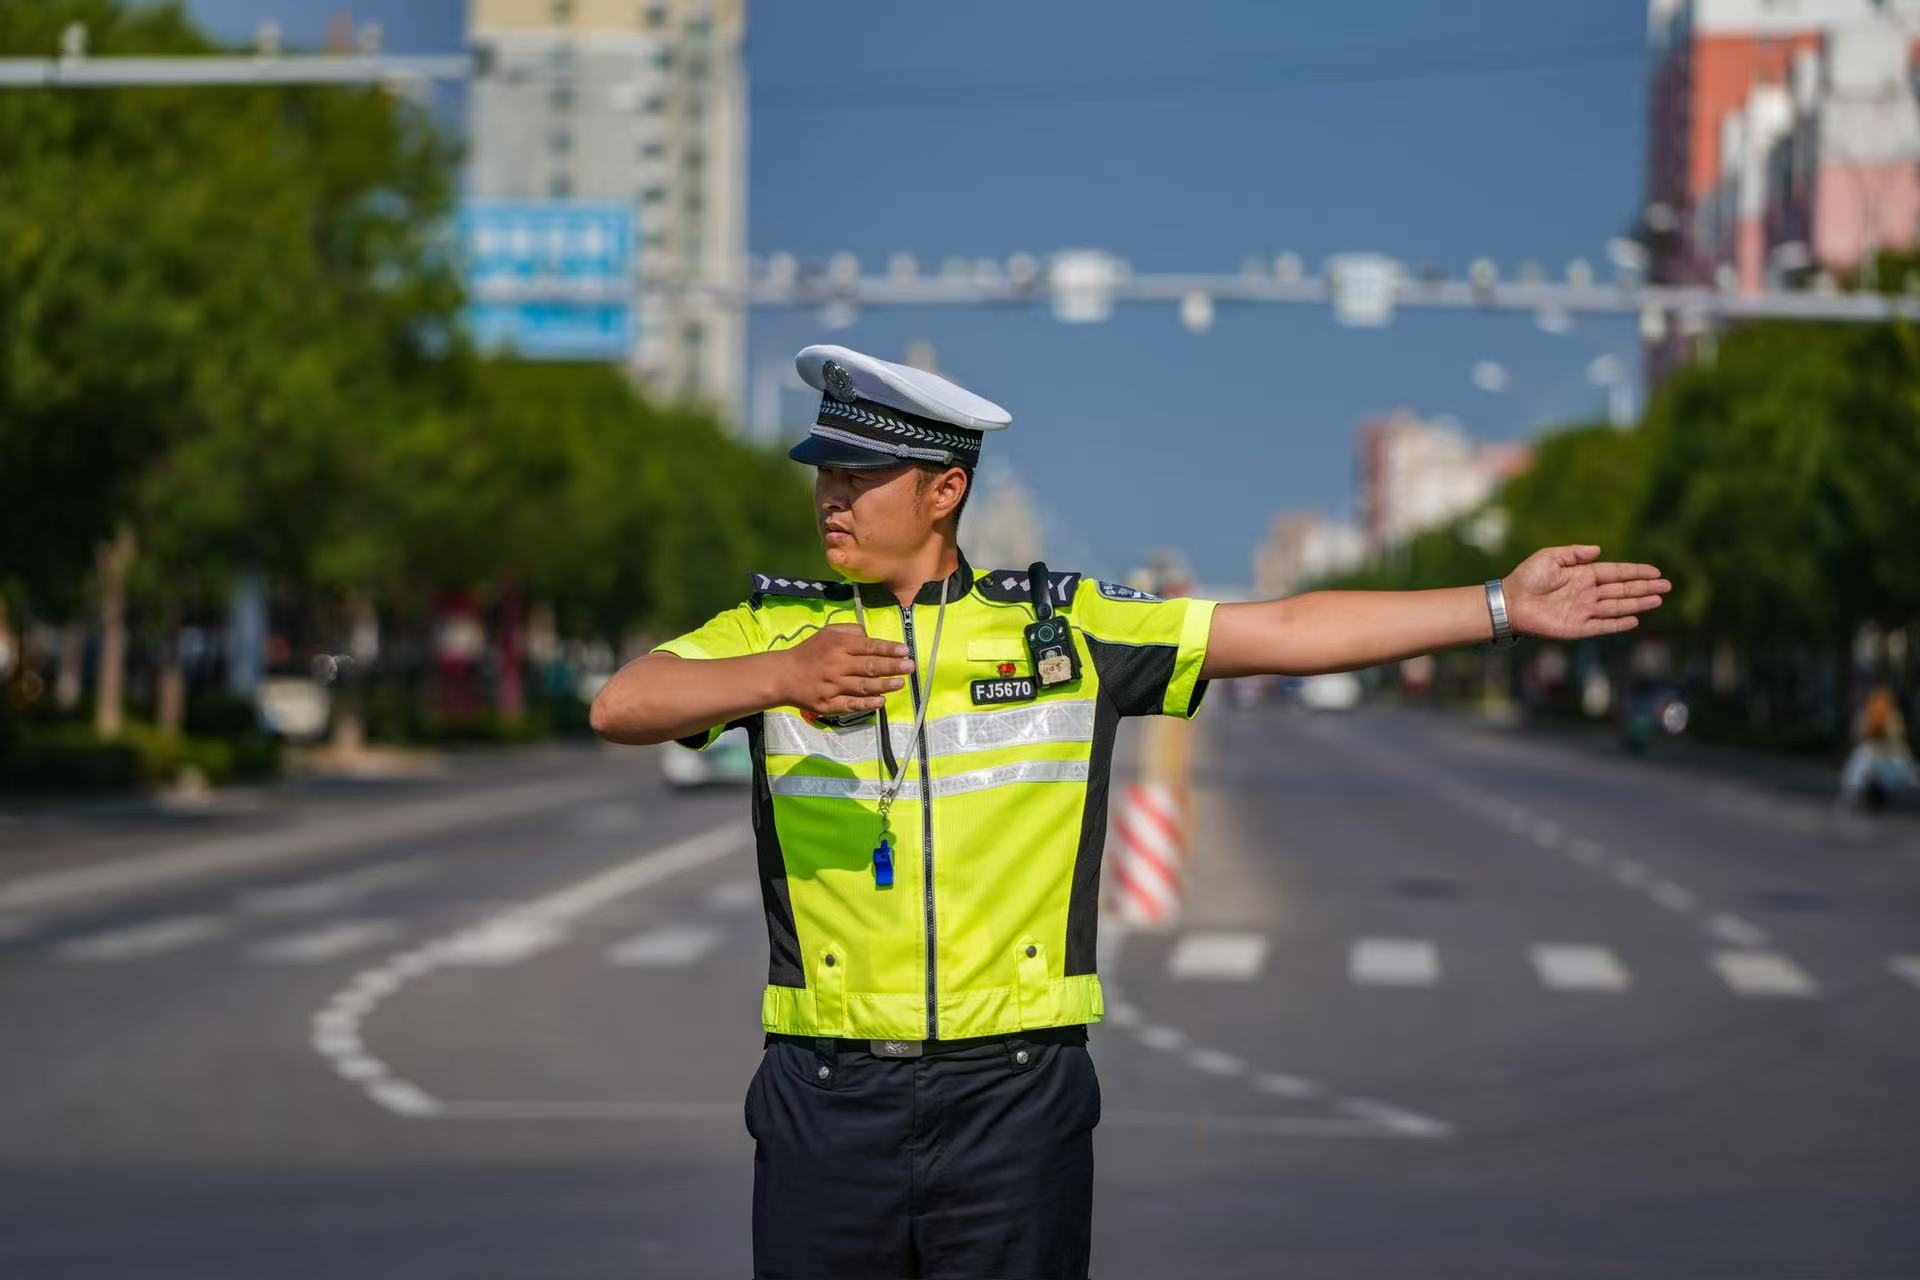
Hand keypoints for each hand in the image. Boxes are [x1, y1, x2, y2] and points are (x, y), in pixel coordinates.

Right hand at [778, 624, 914, 716]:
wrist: (783, 675)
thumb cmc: (810, 652)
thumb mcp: (827, 633)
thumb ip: (850, 631)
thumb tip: (871, 637)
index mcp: (837, 645)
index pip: (868, 646)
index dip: (888, 649)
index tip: (904, 650)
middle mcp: (836, 665)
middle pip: (869, 666)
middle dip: (892, 666)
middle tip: (910, 667)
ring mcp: (832, 686)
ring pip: (863, 686)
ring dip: (884, 685)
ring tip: (900, 683)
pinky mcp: (828, 704)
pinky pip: (851, 705)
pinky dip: (867, 704)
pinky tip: (881, 701)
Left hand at [1502, 545, 1670, 640]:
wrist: (1510, 601)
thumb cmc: (1527, 577)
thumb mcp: (1550, 557)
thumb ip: (1575, 553)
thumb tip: (1599, 550)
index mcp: (1583, 575)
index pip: (1616, 573)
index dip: (1636, 572)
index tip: (1656, 572)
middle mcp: (1587, 593)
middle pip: (1622, 590)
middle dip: (1644, 588)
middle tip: (1667, 586)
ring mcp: (1584, 610)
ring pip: (1617, 607)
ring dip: (1637, 604)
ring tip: (1658, 600)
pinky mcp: (1577, 627)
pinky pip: (1602, 626)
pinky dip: (1618, 623)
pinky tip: (1635, 620)